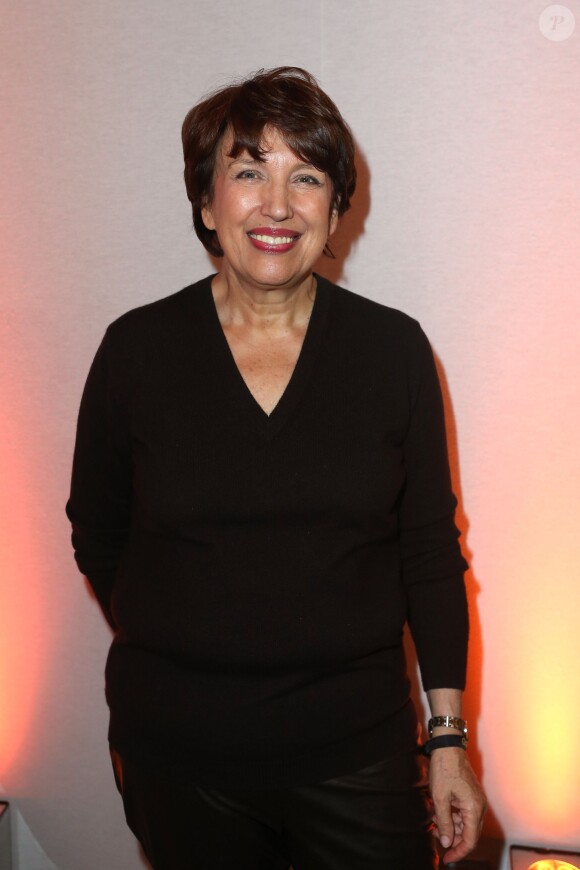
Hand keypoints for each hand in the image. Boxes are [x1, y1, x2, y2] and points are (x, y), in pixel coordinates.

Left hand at [429, 748, 485, 864]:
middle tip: (438, 841)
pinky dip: (453, 816)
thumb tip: (446, 842)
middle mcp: (479, 806)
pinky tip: (439, 814)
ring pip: (466, 823)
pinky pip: (464, 813)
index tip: (447, 858)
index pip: (470, 840)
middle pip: (470, 833)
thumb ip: (444, 822)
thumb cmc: (444, 769)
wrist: (448, 747)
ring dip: (452, 827)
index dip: (459, 852)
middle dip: (454, 840)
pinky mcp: (471, 795)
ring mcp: (476, 800)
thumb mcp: (439, 797)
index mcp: (474, 808)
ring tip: (435, 824)